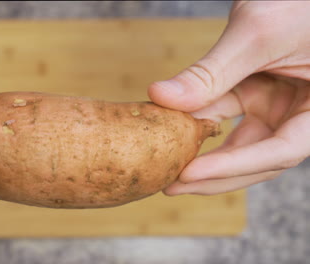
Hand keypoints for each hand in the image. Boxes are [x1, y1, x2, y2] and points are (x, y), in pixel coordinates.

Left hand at [148, 1, 309, 194]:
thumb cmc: (298, 2)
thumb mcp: (257, 34)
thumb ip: (212, 71)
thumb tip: (159, 96)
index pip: (279, 151)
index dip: (233, 166)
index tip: (189, 174)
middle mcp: (301, 115)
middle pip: (257, 158)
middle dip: (214, 174)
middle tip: (171, 185)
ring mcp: (280, 107)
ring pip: (241, 142)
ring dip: (205, 153)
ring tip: (168, 167)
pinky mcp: (259, 96)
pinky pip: (229, 115)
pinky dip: (203, 121)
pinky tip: (176, 130)